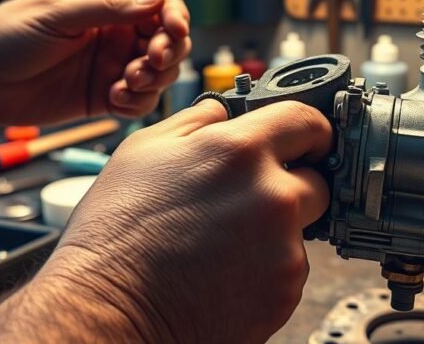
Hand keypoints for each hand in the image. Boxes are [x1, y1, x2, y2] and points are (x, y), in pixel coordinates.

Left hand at [0, 0, 190, 124]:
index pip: (159, 5)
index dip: (175, 18)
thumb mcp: (56, 13)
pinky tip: (114, 100)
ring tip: (126, 83)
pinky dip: (137, 103)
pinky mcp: (100, 99)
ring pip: (158, 74)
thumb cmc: (3, 36)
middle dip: (168, 53)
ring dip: (154, 79)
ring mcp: (108, 67)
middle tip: (148, 63)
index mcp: (104, 5)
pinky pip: (137, 103)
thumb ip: (106, 7)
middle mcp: (113, 35)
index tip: (173, 32)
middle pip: (168, 41)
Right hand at [0, 100, 332, 343]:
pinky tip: (223, 271)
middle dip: (291, 184)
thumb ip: (198, 121)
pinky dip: (265, 269)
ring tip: (220, 243)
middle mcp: (272, 197)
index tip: (308, 139)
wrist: (107, 312)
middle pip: (316, 180)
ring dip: (274, 230)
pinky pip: (288, 269)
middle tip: (248, 201)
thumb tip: (225, 112)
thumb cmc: (114, 235)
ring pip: (300, 229)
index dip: (309, 128)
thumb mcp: (143, 150)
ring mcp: (284, 249)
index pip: (307, 120)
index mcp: (240, 152)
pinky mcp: (285, 292)